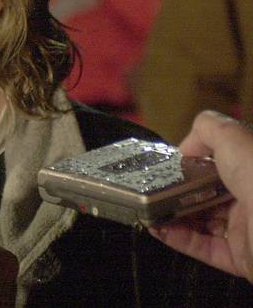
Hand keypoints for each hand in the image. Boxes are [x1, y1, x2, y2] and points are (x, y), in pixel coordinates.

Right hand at [149, 110, 252, 281]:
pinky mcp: (240, 259)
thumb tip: (186, 146)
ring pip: (204, 222)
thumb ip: (209, 129)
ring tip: (146, 209)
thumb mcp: (235, 139)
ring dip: (173, 215)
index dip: (194, 161)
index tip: (169, 163)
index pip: (222, 163)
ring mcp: (248, 230)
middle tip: (150, 188)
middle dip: (177, 190)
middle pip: (209, 193)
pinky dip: (179, 239)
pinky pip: (205, 248)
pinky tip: (156, 228)